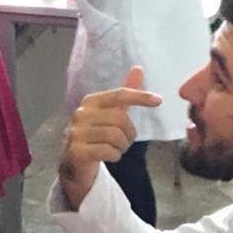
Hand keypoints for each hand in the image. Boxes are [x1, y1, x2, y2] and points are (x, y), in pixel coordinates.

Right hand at [59, 67, 161, 209]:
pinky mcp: (77, 151)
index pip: (119, 95)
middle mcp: (81, 114)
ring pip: (115, 136)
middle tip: (126, 141)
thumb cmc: (96, 136)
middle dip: (129, 133)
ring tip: (117, 149)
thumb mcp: (111, 114)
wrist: (74, 164)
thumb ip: (124, 95)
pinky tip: (110, 156)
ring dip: (122, 146)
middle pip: (120, 118)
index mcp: (90, 101)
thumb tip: (138, 68)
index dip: (140, 96)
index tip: (158, 100)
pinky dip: (115, 155)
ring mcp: (77, 133)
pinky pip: (107, 151)